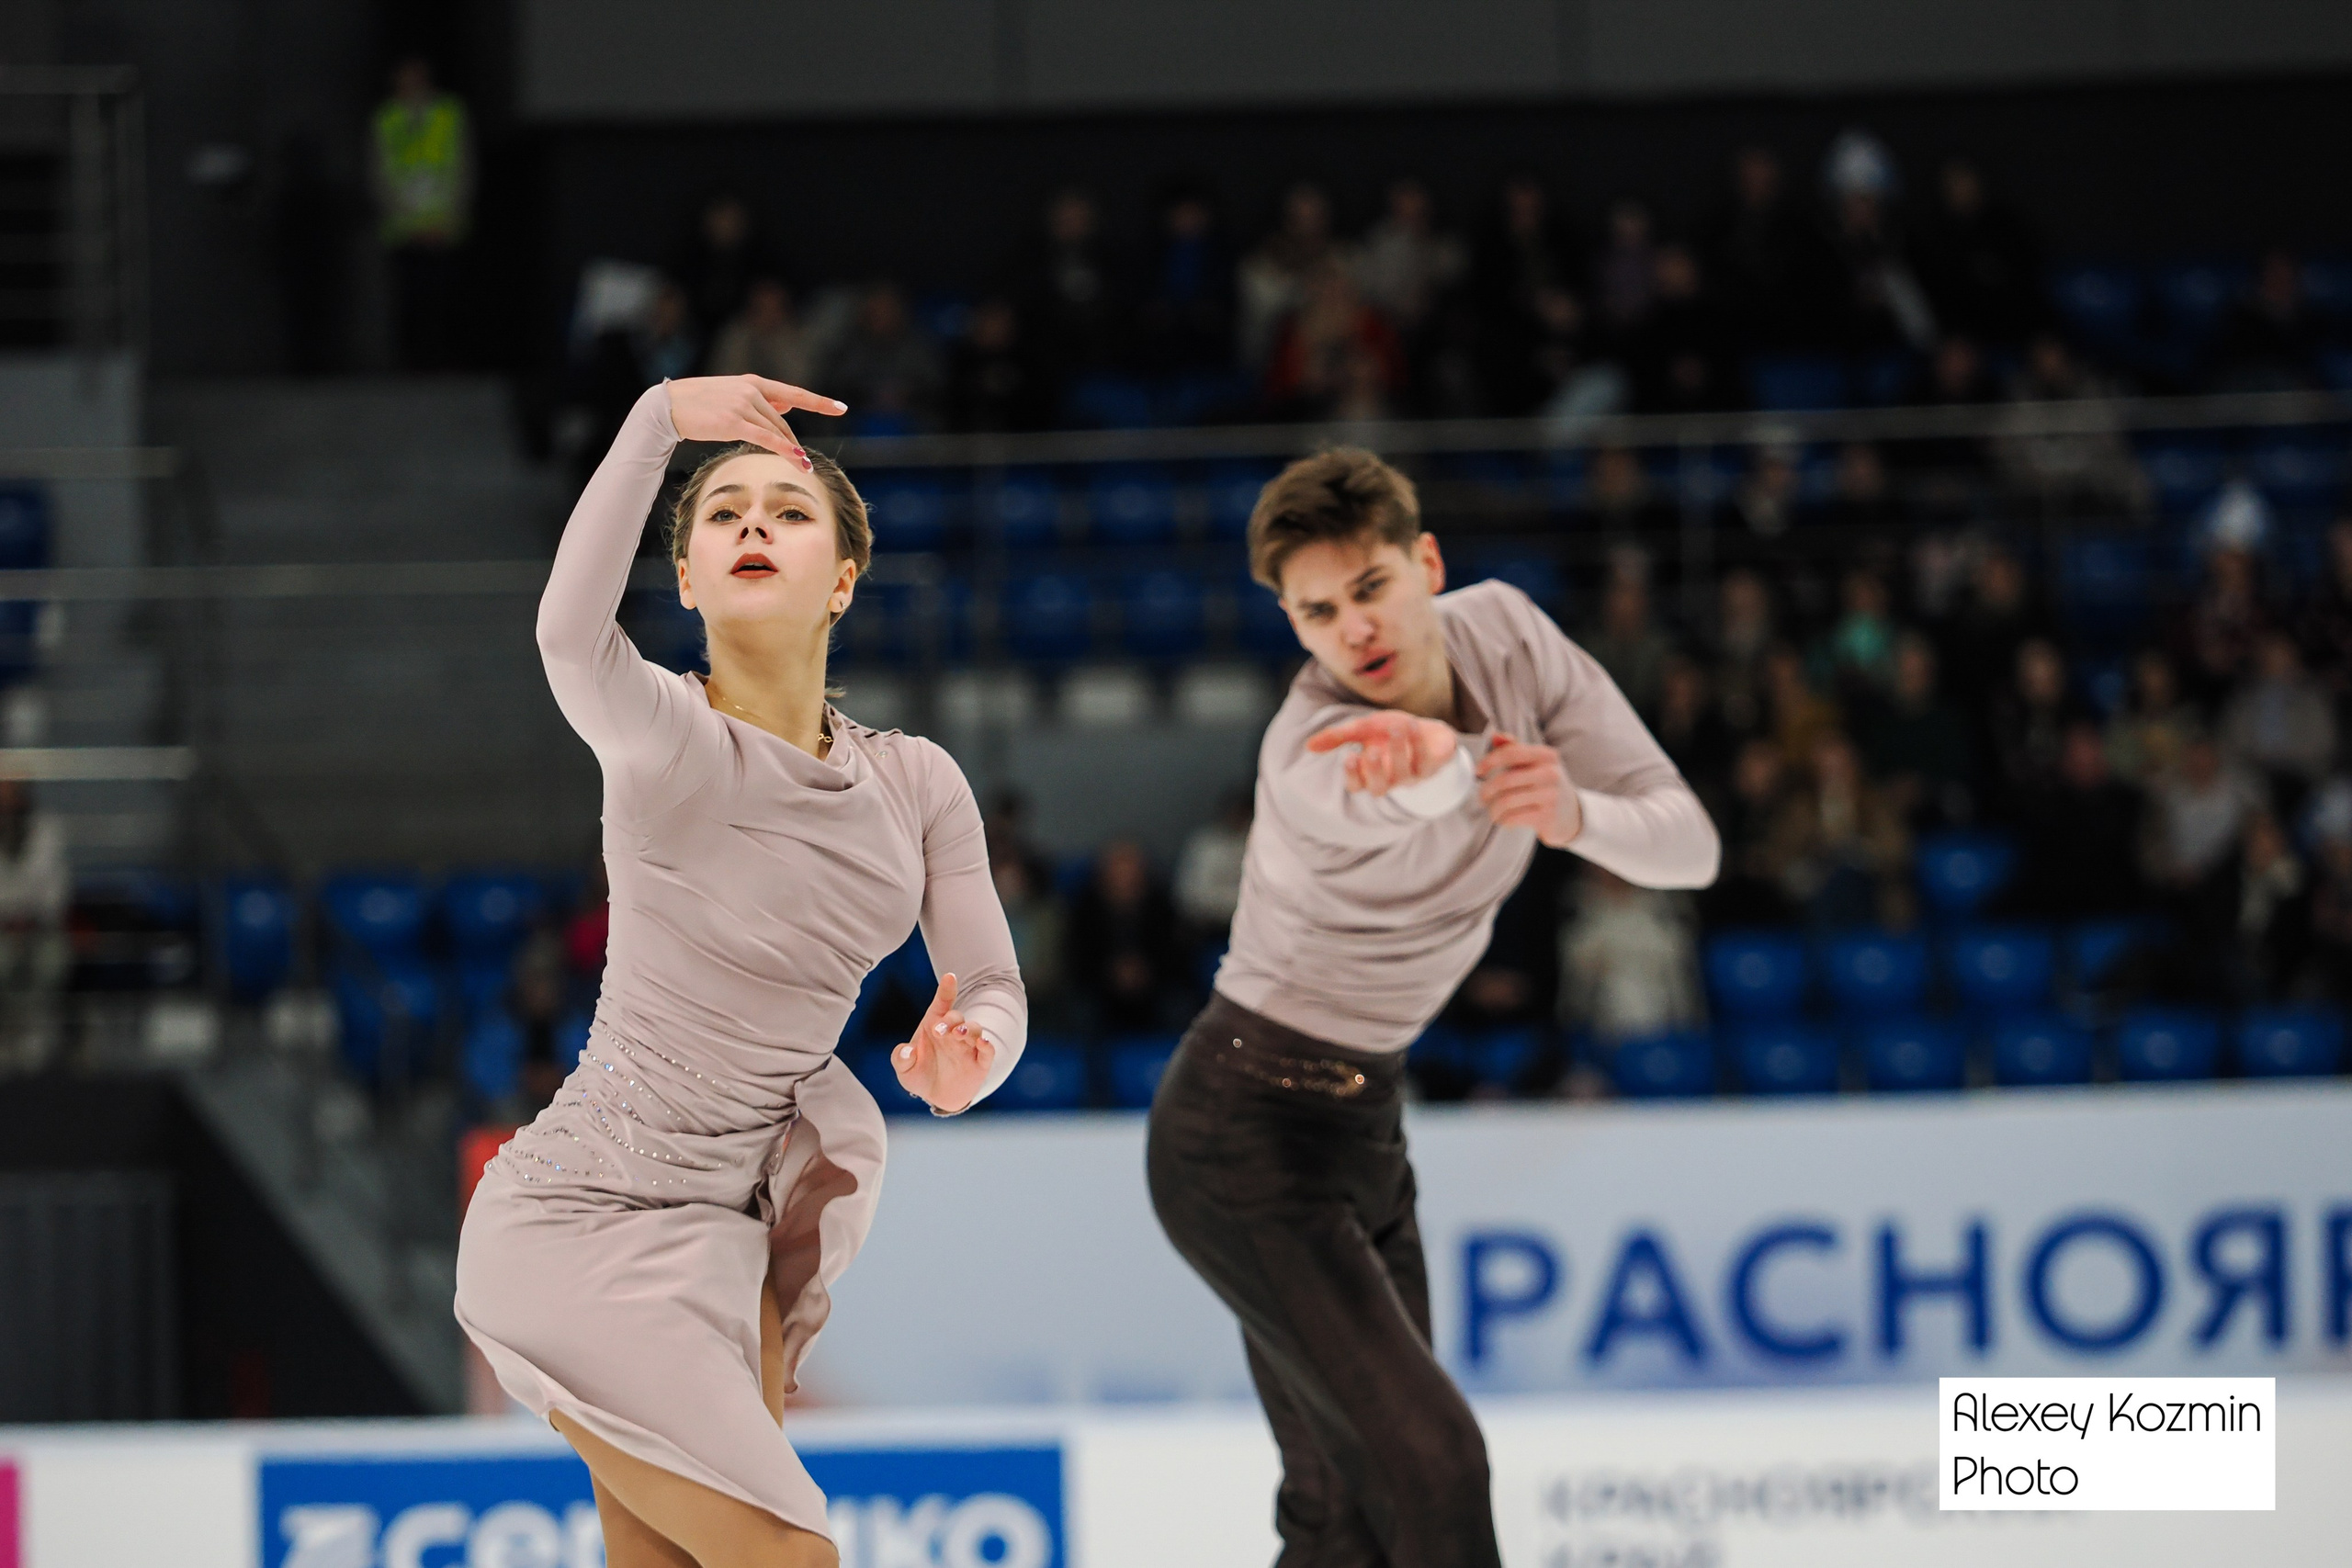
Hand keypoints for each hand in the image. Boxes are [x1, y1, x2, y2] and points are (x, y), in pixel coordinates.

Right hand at [664, 375, 846, 472]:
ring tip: (803, 466)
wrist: (667, 406)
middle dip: (792, 442)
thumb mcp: (732, 395)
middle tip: (802, 461)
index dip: (819, 402)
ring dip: (790, 450)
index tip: (840, 407)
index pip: (793, 393)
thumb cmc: (698, 403)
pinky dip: (783, 448)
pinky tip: (797, 458)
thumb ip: (759, 400)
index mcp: (753, 382)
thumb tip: (784, 405)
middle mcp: (751, 390)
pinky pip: (766, 438)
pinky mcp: (733, 421)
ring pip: (776, 431)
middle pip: (782, 421)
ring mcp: (743, 404)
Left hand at [892, 972, 995, 1113]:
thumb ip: (900, 1058)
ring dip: (968, 1029)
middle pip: (957, 1017)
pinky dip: (987, 1045)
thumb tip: (906, 1051)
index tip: (949, 977)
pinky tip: (982, 1043)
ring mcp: (968, 1047)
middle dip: (950, 1020)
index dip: (946, 990)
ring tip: (957, 1035)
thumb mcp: (904, 1069)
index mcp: (934, 1027)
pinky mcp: (980, 1063)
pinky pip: (988, 1050)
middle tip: (939, 1031)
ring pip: (974, 1029)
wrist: (937, 1097)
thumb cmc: (920, 1075)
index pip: (941, 1004)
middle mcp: (953, 1034)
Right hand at [1304, 711, 1457, 795]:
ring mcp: (1411, 777)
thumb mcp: (1362, 729)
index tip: (1349, 756)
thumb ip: (1338, 737)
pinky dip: (1419, 744)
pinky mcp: (1431, 768)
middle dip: (1374, 771)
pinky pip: (1425, 761)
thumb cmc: (1390, 733)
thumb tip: (1309, 746)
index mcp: (1369, 774)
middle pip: (1378, 789)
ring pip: (1403, 774)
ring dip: (1399, 750)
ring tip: (1396, 726)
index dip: (1352, 775)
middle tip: (1370, 751)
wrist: (1428, 731)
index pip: (1356, 785)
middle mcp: (1389, 780)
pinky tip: (1414, 726)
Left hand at [1476, 731, 1581, 846]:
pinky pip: (1513, 818)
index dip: (1489, 761)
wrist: (1572, 814)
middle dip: (1487, 790)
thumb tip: (1495, 736)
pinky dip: (1503, 820)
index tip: (1478, 771)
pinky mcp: (1547, 817)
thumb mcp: (1535, 763)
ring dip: (1493, 809)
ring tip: (1492, 811)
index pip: (1510, 753)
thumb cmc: (1546, 784)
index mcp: (1547, 755)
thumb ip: (1514, 749)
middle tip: (1482, 797)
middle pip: (1505, 780)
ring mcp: (1551, 796)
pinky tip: (1504, 819)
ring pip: (1506, 801)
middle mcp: (1551, 773)